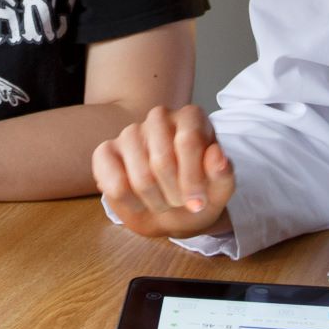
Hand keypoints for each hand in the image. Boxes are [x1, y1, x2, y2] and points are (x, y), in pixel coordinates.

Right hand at [93, 105, 235, 239]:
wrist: (171, 210)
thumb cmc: (196, 193)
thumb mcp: (219, 190)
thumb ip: (223, 174)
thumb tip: (217, 156)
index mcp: (191, 117)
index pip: (188, 141)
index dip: (193, 179)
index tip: (198, 204)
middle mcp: (159, 117)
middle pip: (163, 161)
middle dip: (174, 194)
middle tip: (180, 202)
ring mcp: (130, 132)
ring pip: (141, 177)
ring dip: (155, 202)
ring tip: (163, 202)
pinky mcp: (106, 152)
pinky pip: (114, 184)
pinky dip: (130, 203)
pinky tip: (139, 202)